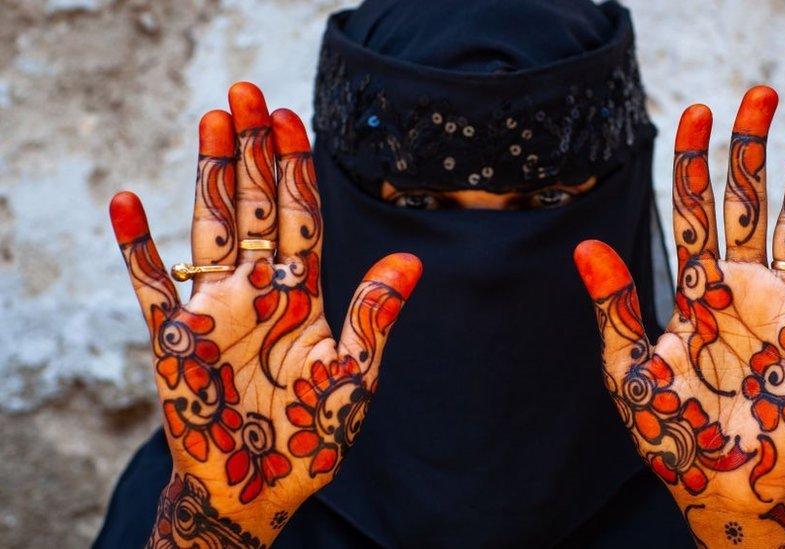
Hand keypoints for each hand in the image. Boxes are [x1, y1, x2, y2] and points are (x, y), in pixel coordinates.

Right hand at [109, 83, 421, 546]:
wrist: (256, 491)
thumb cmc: (307, 438)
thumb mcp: (351, 377)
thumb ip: (373, 317)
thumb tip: (411, 259)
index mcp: (302, 296)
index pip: (301, 219)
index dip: (297, 171)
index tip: (291, 119)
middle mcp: (258, 291)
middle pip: (256, 207)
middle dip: (254, 151)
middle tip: (247, 92)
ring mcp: (214, 308)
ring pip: (211, 227)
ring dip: (211, 175)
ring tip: (211, 119)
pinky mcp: (173, 338)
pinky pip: (150, 285)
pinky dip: (136, 247)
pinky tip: (127, 201)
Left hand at [574, 86, 784, 546]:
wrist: (715, 486)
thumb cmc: (669, 430)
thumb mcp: (628, 367)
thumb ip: (616, 305)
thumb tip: (585, 245)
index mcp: (693, 289)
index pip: (692, 211)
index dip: (692, 163)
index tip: (695, 111)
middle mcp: (739, 289)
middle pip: (746, 205)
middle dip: (750, 151)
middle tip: (759, 94)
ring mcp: (781, 313)